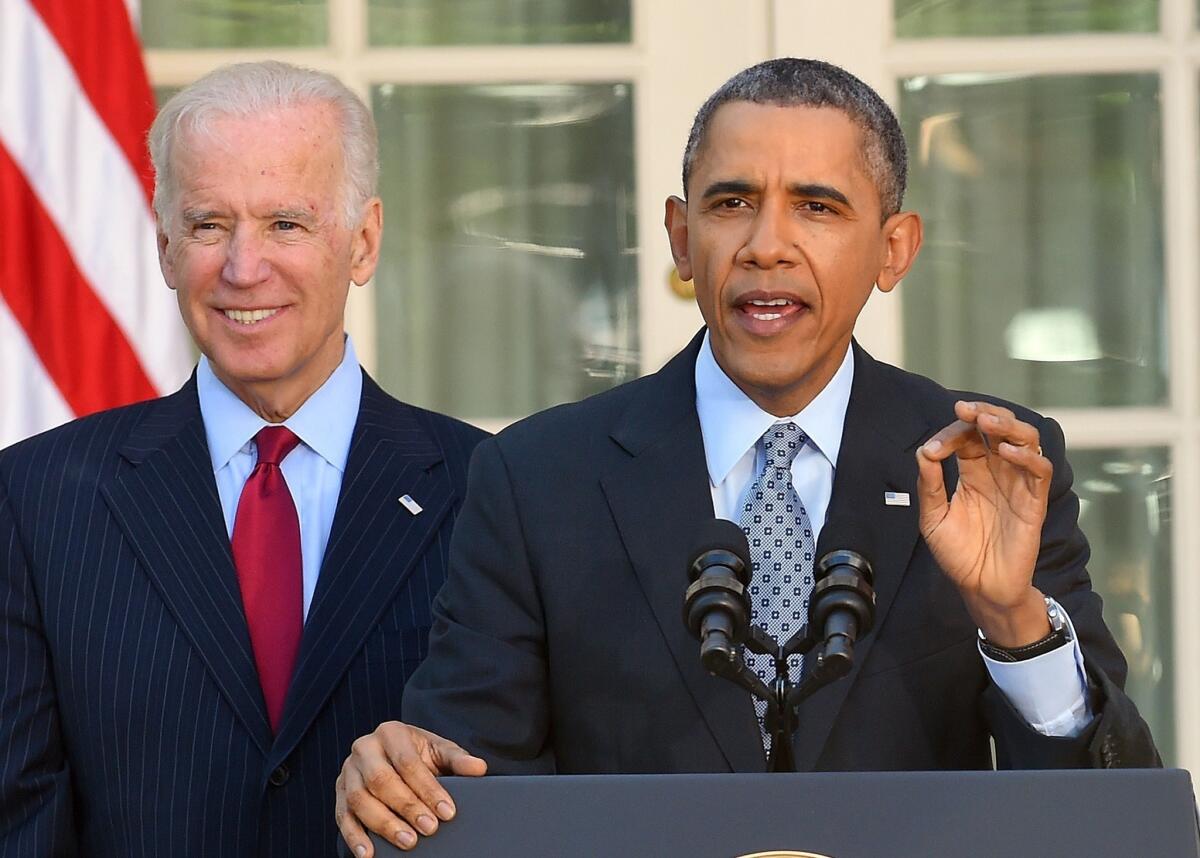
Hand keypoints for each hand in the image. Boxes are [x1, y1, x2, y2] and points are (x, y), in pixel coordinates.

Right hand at [335, 721, 486, 854]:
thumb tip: (479, 768)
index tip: (447, 812)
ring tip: (408, 843)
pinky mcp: (338, 792)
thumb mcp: (439, 750)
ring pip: (359, 799)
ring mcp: (348, 771)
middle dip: (407, 807)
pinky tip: (369, 854)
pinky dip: (354, 837)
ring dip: (383, 825)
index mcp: (391, 732)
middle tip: (429, 829)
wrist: (392, 752)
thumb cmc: (419, 753)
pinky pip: (341, 816)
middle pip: (381, 780)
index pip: (408, 762)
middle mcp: (364, 748)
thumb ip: (458, 759)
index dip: (428, 788)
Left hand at [915, 400, 1052, 646]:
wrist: (980, 587)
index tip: (935, 447)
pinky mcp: (1034, 502)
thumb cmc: (957, 553)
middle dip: (985, 413)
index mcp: (973, 473)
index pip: (970, 437)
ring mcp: (1018, 485)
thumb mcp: (933, 516)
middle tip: (967, 409)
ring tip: (987, 421)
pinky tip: (1006, 451)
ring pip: (1025, 441)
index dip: (955, 432)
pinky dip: (1027, 456)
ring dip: (1009, 425)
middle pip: (1001, 429)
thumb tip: (925, 450)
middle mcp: (998, 473)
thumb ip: (929, 484)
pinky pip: (1039, 471)